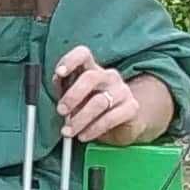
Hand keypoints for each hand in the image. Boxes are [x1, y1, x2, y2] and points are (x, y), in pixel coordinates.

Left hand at [51, 47, 170, 146]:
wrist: (122, 124)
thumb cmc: (92, 108)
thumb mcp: (75, 98)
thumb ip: (64, 88)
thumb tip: (57, 80)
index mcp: (92, 69)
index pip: (83, 54)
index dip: (71, 60)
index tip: (59, 73)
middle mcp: (108, 76)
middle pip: (90, 77)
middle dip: (72, 96)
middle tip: (61, 111)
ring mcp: (122, 91)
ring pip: (99, 102)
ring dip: (80, 119)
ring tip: (69, 131)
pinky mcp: (131, 107)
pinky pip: (110, 118)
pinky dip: (93, 129)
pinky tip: (84, 135)